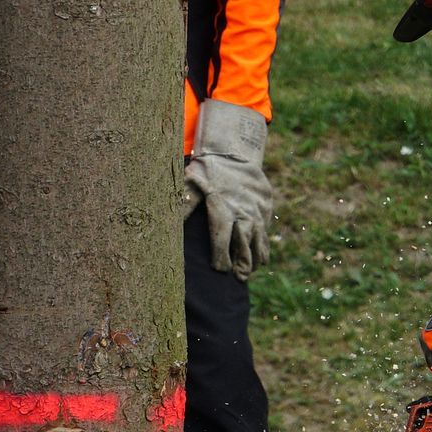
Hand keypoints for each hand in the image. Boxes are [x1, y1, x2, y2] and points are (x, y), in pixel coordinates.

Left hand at [185, 99, 271, 280]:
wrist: (234, 153)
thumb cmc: (207, 171)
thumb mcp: (192, 183)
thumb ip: (183, 203)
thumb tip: (166, 220)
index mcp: (222, 208)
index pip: (222, 238)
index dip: (221, 256)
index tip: (218, 270)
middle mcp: (242, 212)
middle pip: (244, 244)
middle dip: (242, 263)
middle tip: (239, 279)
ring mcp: (256, 212)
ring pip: (258, 241)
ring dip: (255, 259)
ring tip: (249, 273)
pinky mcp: (265, 210)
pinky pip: (266, 233)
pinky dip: (264, 247)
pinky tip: (260, 259)